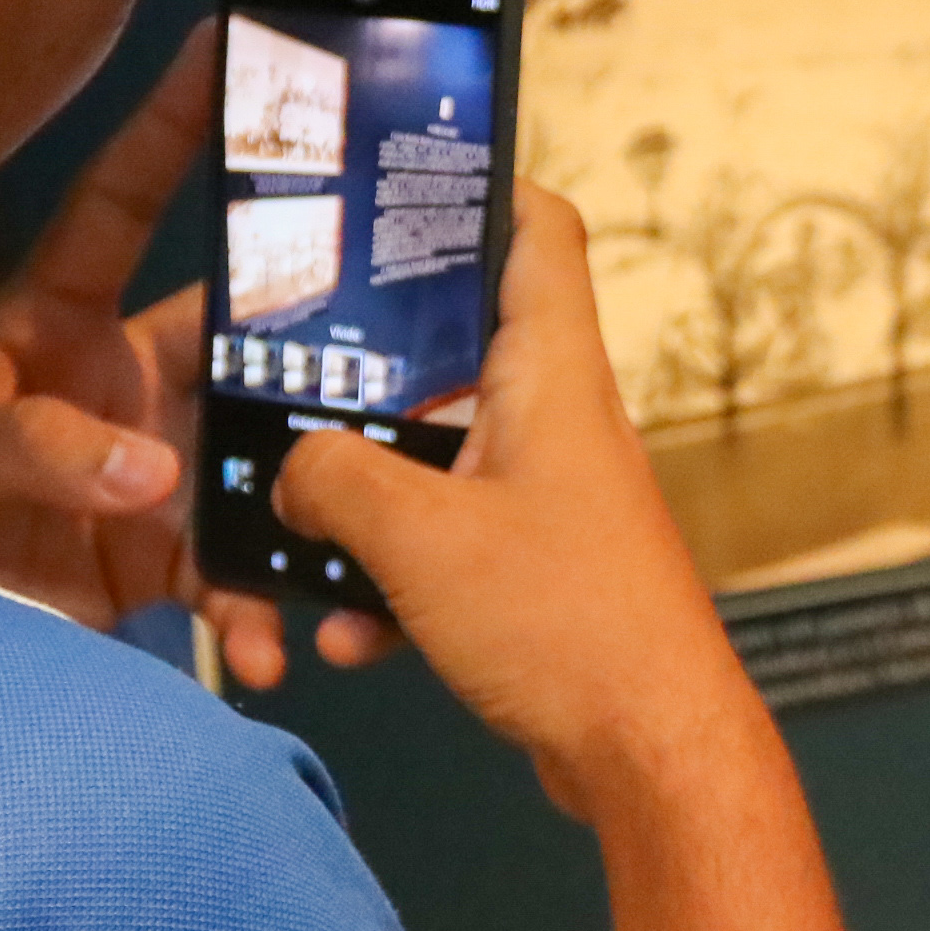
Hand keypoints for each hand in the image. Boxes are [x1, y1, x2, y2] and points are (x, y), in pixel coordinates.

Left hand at [0, 22, 385, 687]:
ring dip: (301, 497)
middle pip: (236, 340)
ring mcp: (146, 471)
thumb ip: (21, 449)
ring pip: (258, 458)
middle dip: (312, 338)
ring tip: (342, 535)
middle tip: (397, 330)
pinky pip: (232, 573)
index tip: (233, 46)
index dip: (173, 129)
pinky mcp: (156, 558)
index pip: (120, 210)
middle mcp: (118, 381)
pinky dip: (255, 610)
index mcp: (51, 325)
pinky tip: (267, 647)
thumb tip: (148, 467)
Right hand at [270, 184, 754, 817]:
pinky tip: (350, 638)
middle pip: (457, 348)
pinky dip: (395, 581)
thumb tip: (291, 469)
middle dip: (365, 363)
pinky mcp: (538, 568)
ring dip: (365, 498)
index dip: (480, 184)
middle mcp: (558, 419)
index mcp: (553, 374)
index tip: (397, 176)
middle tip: (280, 361)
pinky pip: (446, 546)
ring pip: (436, 458)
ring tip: (293, 528)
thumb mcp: (418, 538)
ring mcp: (550, 495)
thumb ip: (334, 480)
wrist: (650, 754)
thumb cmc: (563, 623)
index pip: (539, 230)